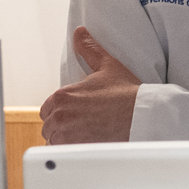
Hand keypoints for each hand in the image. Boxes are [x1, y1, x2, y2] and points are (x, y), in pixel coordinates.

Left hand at [40, 28, 140, 143]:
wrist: (142, 115)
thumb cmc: (126, 93)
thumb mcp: (107, 65)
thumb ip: (89, 49)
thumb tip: (80, 33)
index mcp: (61, 96)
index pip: (46, 110)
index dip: (60, 112)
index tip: (75, 113)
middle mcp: (60, 116)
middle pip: (49, 127)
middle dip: (62, 127)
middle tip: (83, 124)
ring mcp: (66, 135)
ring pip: (55, 142)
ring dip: (66, 140)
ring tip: (86, 134)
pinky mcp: (76, 150)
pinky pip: (64, 155)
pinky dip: (73, 151)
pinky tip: (88, 144)